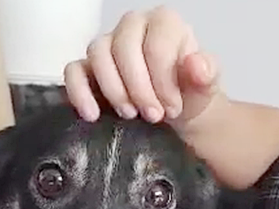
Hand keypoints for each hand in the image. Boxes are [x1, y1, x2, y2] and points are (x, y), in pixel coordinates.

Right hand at [64, 7, 220, 132]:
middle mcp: (132, 26)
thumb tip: (196, 66)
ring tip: (130, 115)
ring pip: (98, 54)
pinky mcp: (88, 68)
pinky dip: (79, 92)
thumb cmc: (188, 94)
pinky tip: (92, 115)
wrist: (175, 113)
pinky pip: (73, 71)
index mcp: (164, 23)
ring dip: (113, 90)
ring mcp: (108, 45)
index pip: (156, 45)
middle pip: (124, 47)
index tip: (171, 108)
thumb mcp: (204, 87)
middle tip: (153, 116)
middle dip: (139, 88)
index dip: (163, 81)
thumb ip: (205, 74)